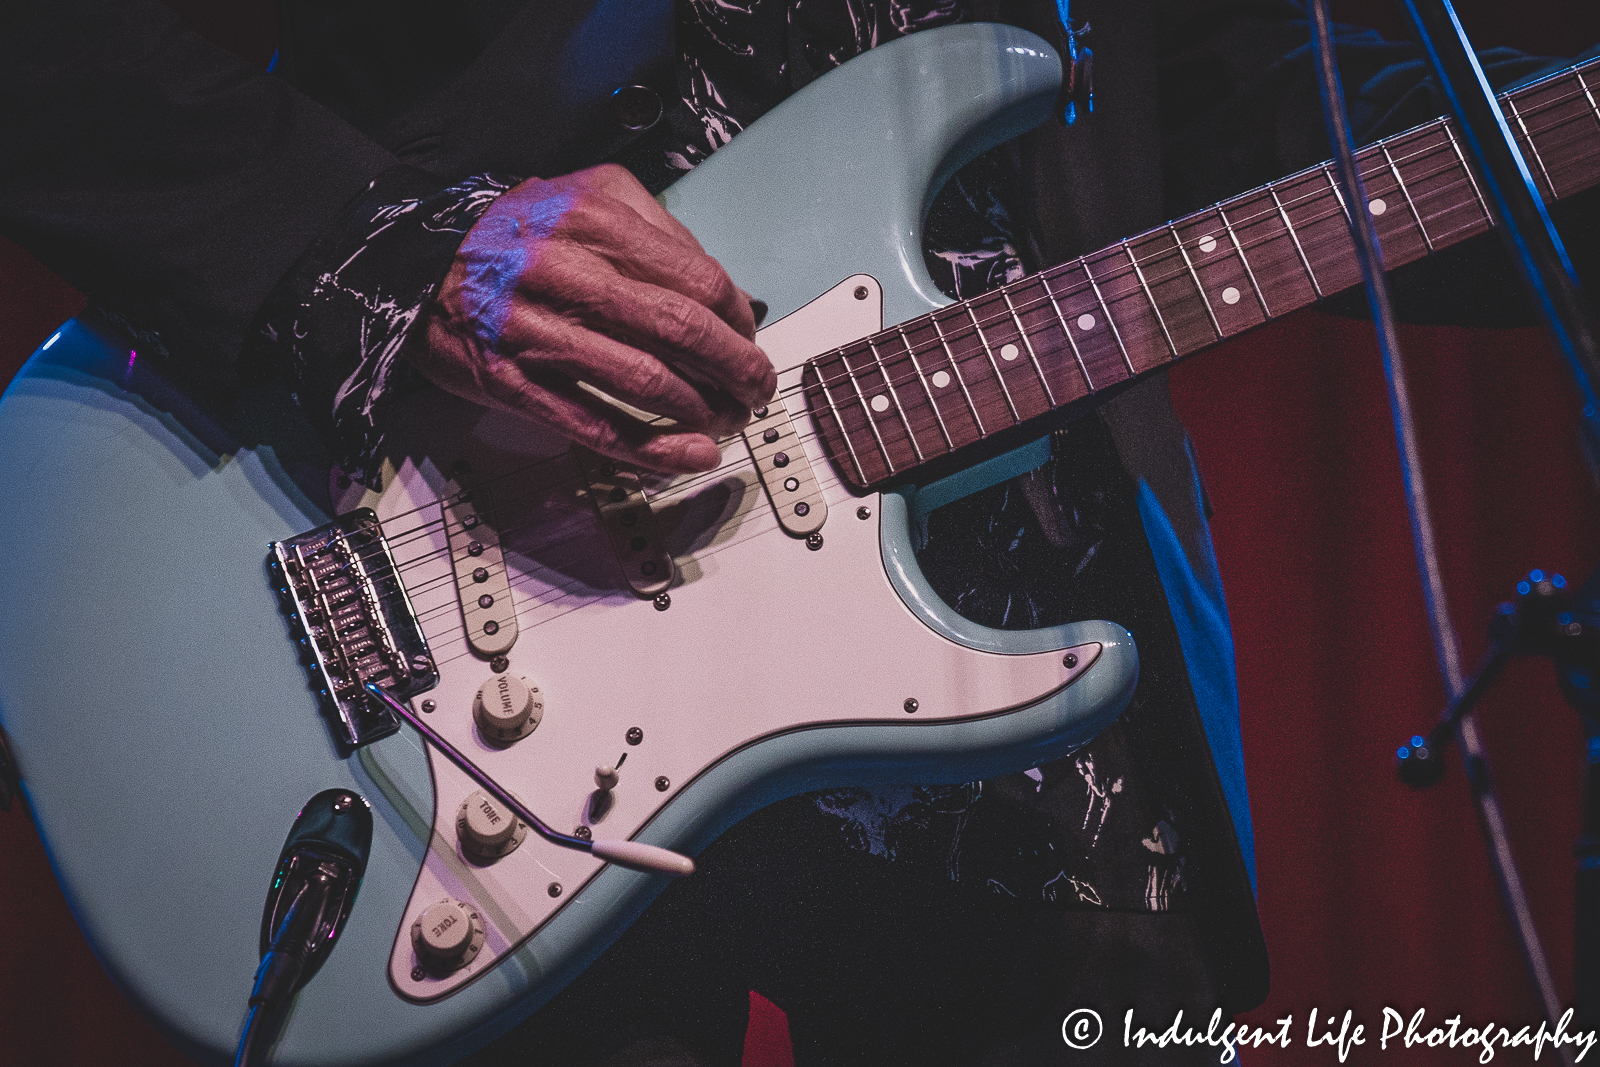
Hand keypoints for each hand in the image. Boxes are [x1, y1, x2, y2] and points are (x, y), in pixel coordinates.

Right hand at [409, 163, 775, 472]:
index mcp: (595, 223)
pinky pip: (597, 425)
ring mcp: (536, 333)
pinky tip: (692, 454)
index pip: (700, 281)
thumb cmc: (511, 235)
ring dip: (704, 412)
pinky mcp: (513, 384)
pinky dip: (655, 449)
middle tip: (756, 390)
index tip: (751, 341)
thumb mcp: (585, 197)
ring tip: (727, 421)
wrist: (411, 262)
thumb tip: (724, 292)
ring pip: (648, 383)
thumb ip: (655, 232)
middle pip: (684, 333)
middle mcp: (567, 273)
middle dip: (737, 371)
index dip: (740, 322)